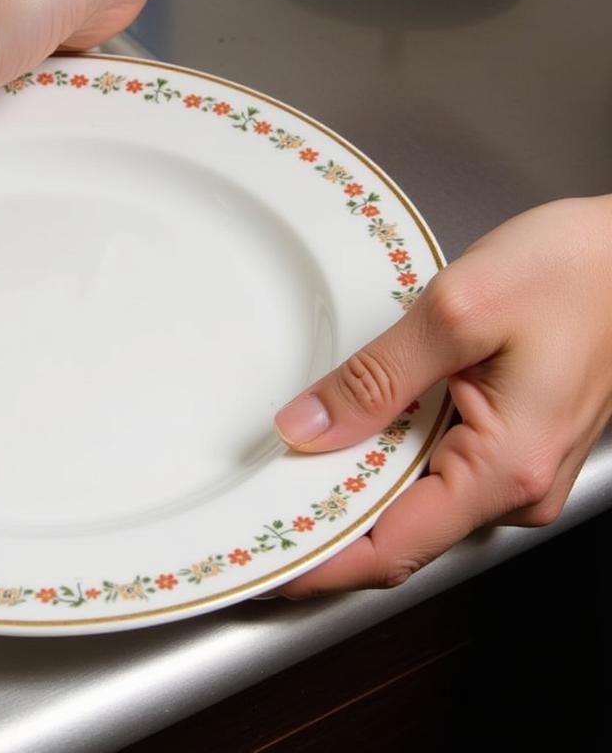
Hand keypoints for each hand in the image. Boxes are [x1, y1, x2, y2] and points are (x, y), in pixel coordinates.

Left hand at [271, 196, 611, 596]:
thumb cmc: (578, 271)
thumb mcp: (458, 311)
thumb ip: (377, 377)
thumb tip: (307, 427)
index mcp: (505, 469)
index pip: (391, 550)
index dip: (319, 564)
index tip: (263, 564)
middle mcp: (516, 486)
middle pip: (399, 533)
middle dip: (325, 524)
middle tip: (255, 502)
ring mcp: (519, 469)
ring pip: (415, 501)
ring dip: (353, 487)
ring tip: (289, 465)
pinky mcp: (514, 443)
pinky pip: (437, 470)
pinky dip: (387, 459)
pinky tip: (352, 432)